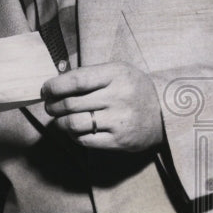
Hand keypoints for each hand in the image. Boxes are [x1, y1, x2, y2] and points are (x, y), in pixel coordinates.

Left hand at [42, 62, 163, 151]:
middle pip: (70, 103)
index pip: (76, 80)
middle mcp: (118, 97)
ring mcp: (119, 121)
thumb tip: (55, 83)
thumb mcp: (117, 71)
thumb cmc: (133, 89)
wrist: (167, 113)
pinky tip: (74, 130)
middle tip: (49, 106)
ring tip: (59, 119)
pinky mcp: (119, 141)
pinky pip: (84, 140)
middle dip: (52, 106)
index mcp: (116, 75)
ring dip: (59, 122)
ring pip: (73, 123)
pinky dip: (73, 135)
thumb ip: (90, 74)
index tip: (45, 90)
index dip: (54, 86)